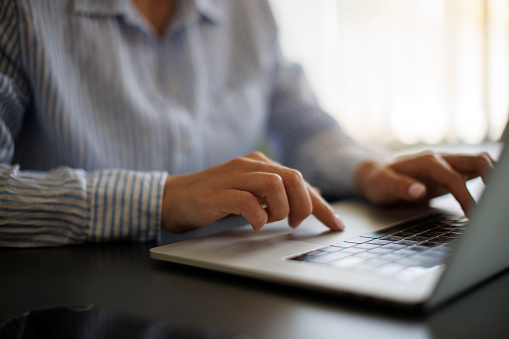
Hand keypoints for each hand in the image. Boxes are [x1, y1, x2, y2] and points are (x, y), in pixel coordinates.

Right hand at [161, 152, 344, 232]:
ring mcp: (233, 177)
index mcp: (261, 164)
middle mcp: (250, 165)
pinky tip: (254, 225)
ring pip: (274, 185)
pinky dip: (257, 216)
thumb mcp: (252, 192)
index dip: (321, 205)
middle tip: (294, 223)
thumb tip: (314, 194)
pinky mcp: (218, 193)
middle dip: (303, 206)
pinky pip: (246, 201)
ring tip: (272, 221)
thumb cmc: (214, 197)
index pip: (300, 181)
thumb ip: (280, 192)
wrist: (173, 197)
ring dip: (281, 209)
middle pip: (293, 178)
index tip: (336, 225)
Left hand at [355, 151, 494, 213]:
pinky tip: (488, 198)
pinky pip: (473, 172)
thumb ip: (399, 187)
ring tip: (495, 201)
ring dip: (492, 177)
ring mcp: (446, 166)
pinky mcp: (449, 174)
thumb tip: (418, 191)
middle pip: (476, 160)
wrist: (373, 174)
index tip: (473, 214)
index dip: (465, 195)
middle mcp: (440, 160)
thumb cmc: (376, 180)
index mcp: (426, 162)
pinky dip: (486, 181)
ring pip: (478, 163)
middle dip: (492, 177)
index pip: (453, 177)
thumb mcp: (381, 185)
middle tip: (495, 203)